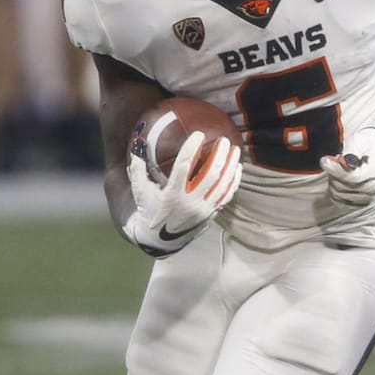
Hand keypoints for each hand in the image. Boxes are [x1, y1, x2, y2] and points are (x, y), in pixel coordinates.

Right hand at [123, 131, 241, 256]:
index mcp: (172, 195)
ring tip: (235, 149)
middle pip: (210, 175)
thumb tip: (137, 145)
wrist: (160, 240)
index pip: (184, 167)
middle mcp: (190, 203)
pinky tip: (237, 168)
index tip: (199, 134)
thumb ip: (137, 169)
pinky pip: (226, 196)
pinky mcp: (211, 215)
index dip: (192, 149)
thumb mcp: (139, 192)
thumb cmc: (149, 211)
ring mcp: (203, 210)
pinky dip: (233, 181)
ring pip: (223, 185)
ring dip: (230, 166)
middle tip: (223, 140)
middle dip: (219, 155)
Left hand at [320, 114, 374, 208]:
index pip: (353, 176)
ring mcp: (368, 197)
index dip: (336, 170)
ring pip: (339, 194)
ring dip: (333, 181)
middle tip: (334, 162)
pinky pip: (338, 201)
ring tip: (338, 170)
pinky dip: (334, 191)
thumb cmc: (364, 146)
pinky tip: (338, 180)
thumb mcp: (358, 141)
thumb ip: (350, 151)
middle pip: (344, 186)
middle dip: (333, 173)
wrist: (371, 154)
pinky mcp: (359, 204)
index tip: (324, 161)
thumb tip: (344, 161)